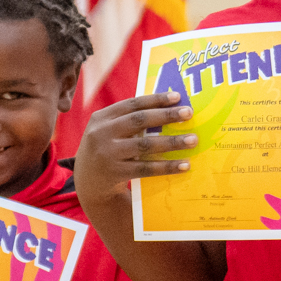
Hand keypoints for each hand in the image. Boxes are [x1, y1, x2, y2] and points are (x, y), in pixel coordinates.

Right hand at [72, 91, 195, 204]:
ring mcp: (107, 154)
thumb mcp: (109, 131)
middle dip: (166, 115)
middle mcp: (101, 133)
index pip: (132, 104)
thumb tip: (169, 108)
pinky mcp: (115, 173)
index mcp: (101, 118)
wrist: (87, 184)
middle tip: (189, 113)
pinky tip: (184, 165)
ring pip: (145, 145)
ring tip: (192, 140)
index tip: (177, 97)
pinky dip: (167, 166)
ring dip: (172, 142)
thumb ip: (130, 120)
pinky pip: (146, 168)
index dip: (156, 99)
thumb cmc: (107, 150)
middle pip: (139, 120)